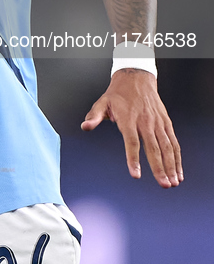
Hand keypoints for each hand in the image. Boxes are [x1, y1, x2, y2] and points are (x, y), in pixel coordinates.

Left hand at [81, 69, 182, 187]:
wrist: (136, 78)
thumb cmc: (118, 94)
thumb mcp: (102, 102)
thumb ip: (94, 116)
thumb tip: (85, 126)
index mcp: (128, 118)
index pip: (132, 142)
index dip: (133, 159)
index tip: (135, 175)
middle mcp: (145, 121)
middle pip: (153, 148)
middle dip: (159, 168)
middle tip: (164, 184)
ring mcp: (157, 122)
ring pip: (167, 146)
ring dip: (171, 165)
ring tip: (173, 182)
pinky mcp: (166, 122)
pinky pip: (173, 141)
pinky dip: (177, 157)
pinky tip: (178, 172)